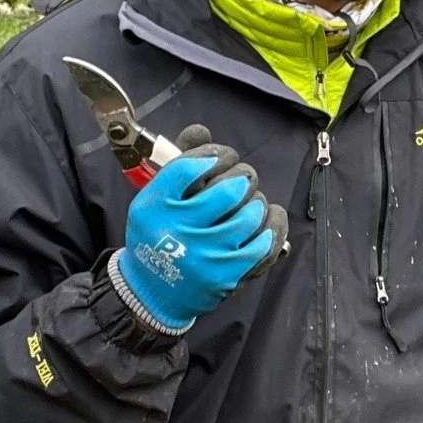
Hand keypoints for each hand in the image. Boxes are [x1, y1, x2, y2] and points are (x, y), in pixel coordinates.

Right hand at [110, 125, 283, 332]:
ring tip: (250, 203)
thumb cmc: (157, 236)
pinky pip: (264, 243)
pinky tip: (266, 220)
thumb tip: (201, 130)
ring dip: (256, 202)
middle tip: (242, 181)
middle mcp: (177, 230)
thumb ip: (178, 163)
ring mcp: (205, 255)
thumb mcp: (154, 198)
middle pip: (230, 186)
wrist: (151, 292)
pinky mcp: (227, 275)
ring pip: (251, 212)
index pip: (193, 164)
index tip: (223, 156)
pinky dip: (271, 226)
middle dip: (243, 177)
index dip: (217, 153)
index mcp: (155, 205)